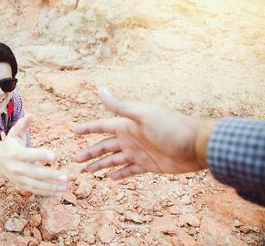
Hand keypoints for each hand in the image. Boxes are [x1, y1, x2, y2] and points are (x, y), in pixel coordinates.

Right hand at [0, 114, 69, 195]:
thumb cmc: (10, 142)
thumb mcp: (14, 132)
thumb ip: (23, 124)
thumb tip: (31, 115)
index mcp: (15, 153)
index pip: (29, 155)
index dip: (42, 156)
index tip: (56, 156)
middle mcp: (15, 167)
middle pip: (34, 173)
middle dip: (51, 176)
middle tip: (67, 176)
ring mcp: (18, 178)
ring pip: (36, 185)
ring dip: (52, 187)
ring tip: (67, 187)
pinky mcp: (21, 185)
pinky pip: (35, 191)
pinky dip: (48, 193)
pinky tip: (61, 192)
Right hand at [72, 88, 213, 179]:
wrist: (196, 145)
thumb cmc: (171, 126)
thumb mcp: (142, 114)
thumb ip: (120, 105)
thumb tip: (99, 89)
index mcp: (126, 125)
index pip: (100, 126)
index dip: (86, 129)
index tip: (72, 130)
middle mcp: (129, 138)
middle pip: (103, 146)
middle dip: (89, 152)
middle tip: (74, 160)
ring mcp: (138, 152)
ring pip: (113, 160)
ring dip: (100, 165)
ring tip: (87, 172)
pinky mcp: (147, 165)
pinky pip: (128, 171)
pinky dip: (119, 174)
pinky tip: (110, 179)